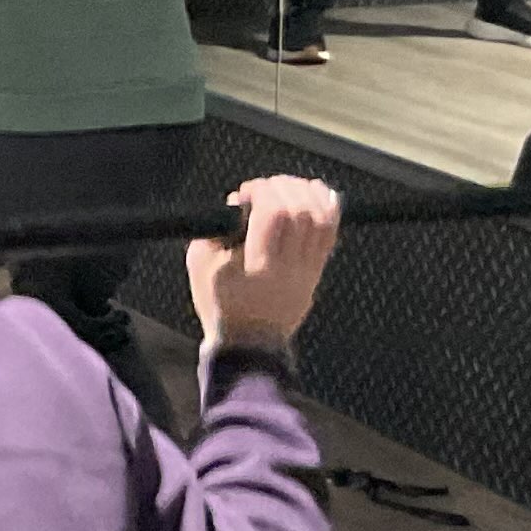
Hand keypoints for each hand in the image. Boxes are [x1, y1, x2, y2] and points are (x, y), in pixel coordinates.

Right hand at [188, 177, 339, 353]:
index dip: (262, 191)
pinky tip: (316, 192)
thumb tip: (236, 204)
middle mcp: (289, 267)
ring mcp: (307, 271)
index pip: (274, 213)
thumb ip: (213, 231)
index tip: (246, 192)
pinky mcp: (316, 272)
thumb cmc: (221, 305)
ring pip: (321, 219)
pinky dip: (327, 207)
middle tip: (266, 187)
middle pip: (301, 211)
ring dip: (306, 193)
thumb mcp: (200, 266)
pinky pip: (331, 234)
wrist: (250, 345)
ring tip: (288, 186)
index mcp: (258, 266)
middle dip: (283, 187)